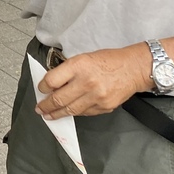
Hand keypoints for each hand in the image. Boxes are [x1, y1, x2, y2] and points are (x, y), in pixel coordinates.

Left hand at [34, 45, 149, 119]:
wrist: (134, 68)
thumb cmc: (109, 61)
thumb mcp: (83, 58)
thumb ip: (67, 71)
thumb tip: (52, 84)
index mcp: (78, 66)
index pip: (52, 81)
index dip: (43, 87)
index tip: (41, 90)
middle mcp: (86, 82)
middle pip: (58, 99)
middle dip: (45, 106)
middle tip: (39, 109)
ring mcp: (96, 97)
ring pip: (70, 110)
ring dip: (57, 114)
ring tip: (49, 115)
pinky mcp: (104, 107)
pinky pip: (84, 113)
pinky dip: (74, 113)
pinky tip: (68, 112)